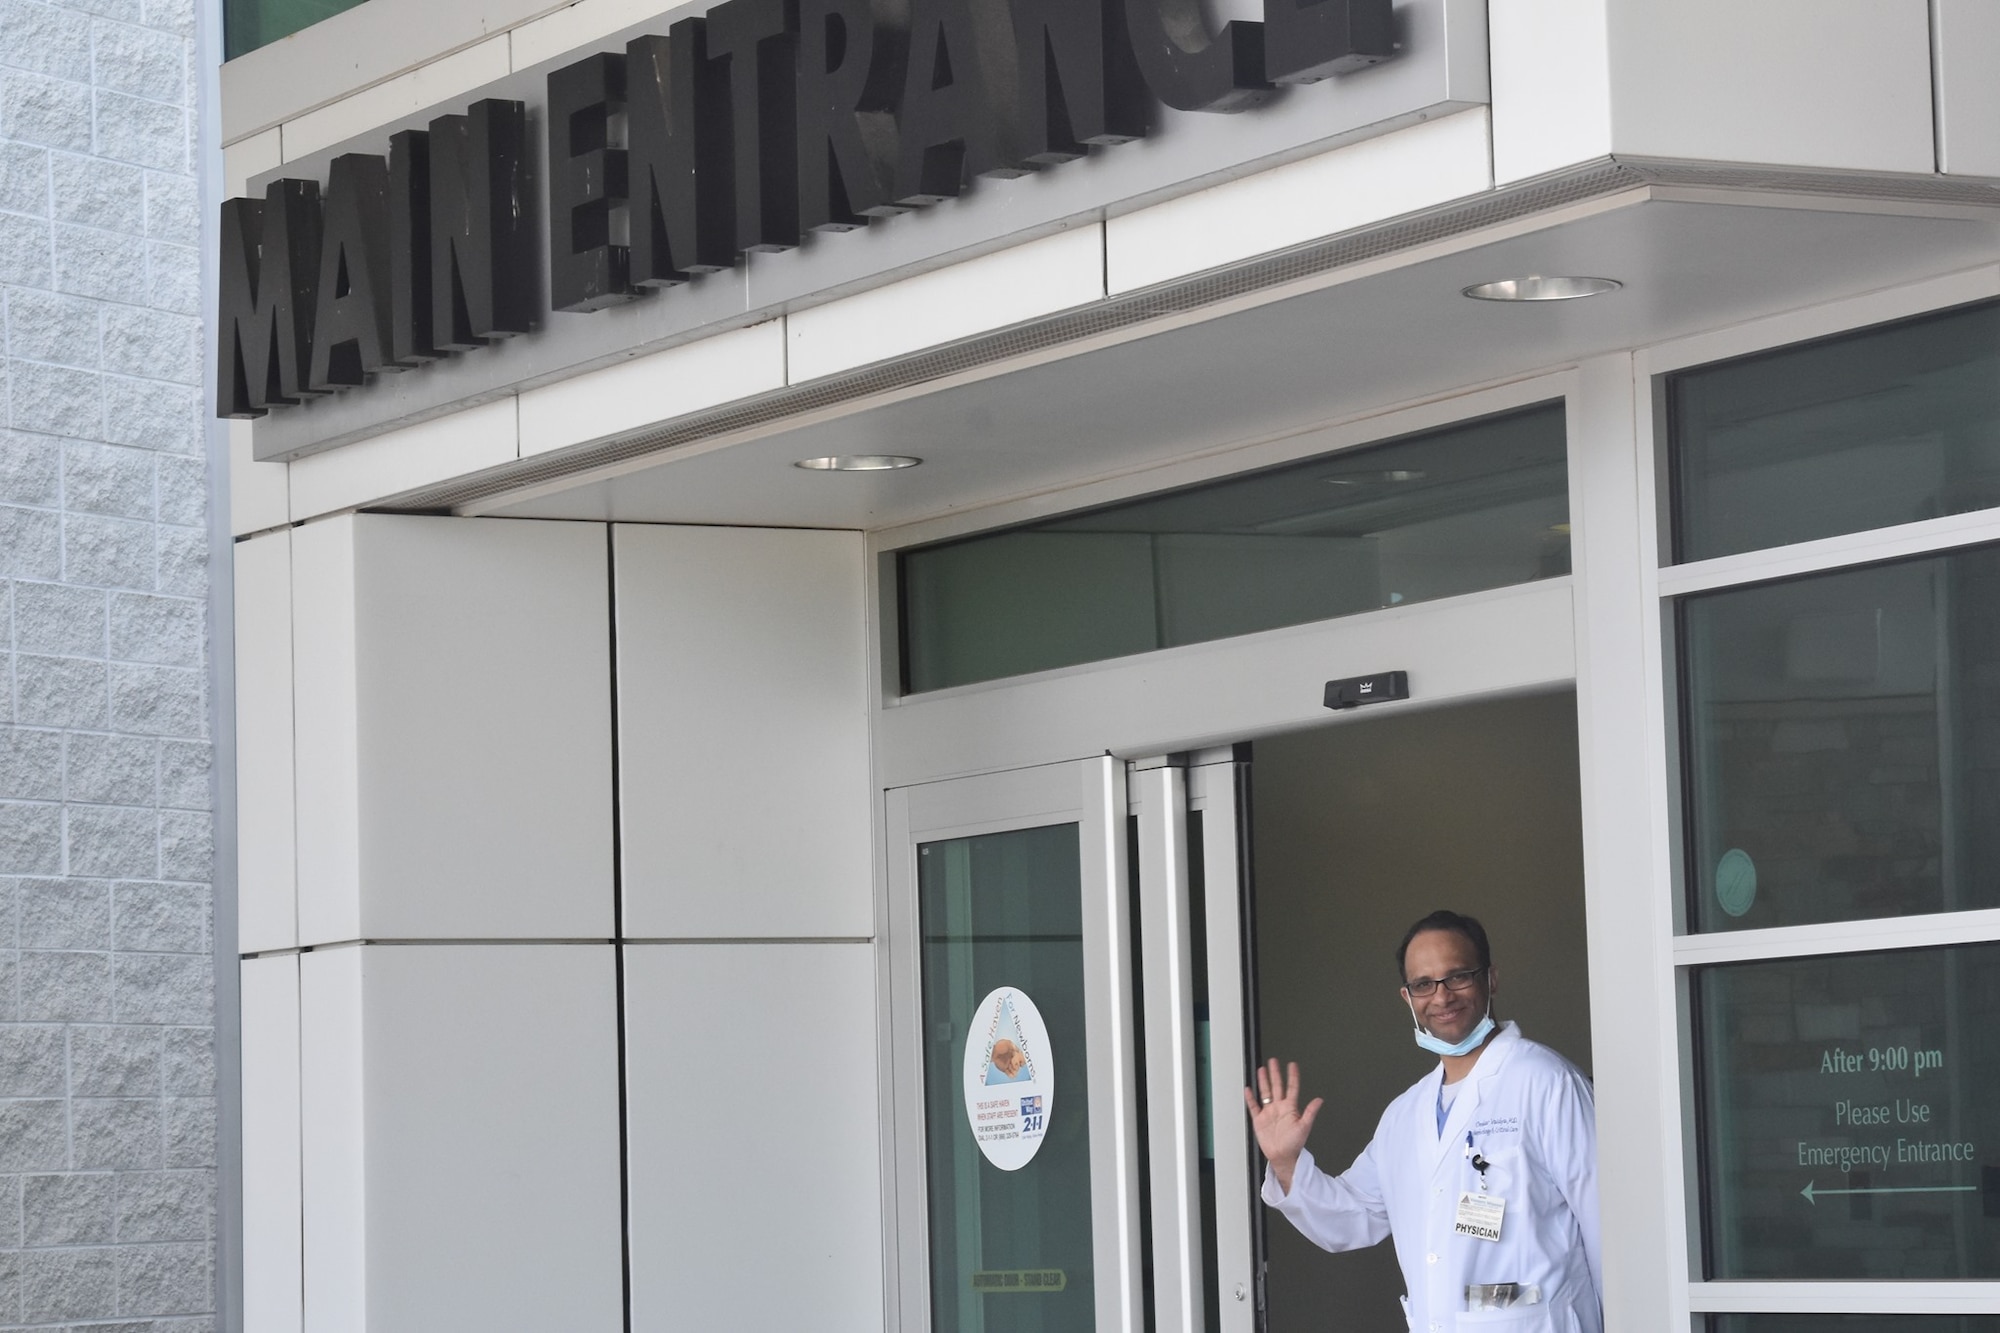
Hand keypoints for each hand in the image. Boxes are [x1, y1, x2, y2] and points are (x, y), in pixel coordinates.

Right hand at [1243, 1058, 1321, 1194]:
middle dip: (1275, 1073)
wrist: (1282, 1156)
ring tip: (1261, 1069)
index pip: (1291, 1088)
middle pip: (1277, 1086)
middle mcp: (1279, 1108)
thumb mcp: (1304, 1127)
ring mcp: (1269, 1113)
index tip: (1292, 1064)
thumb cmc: (1294, 1144)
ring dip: (1263, 1081)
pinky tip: (1248, 1090)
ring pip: (1265, 1093)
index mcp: (1290, 1108)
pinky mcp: (1259, 1120)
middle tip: (1273, 1061)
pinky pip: (1254, 1106)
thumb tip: (1319, 1100)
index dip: (1292, 1076)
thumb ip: (1310, 1112)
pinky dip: (1250, 1098)